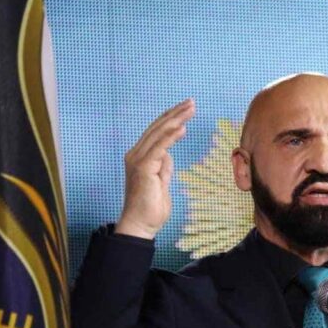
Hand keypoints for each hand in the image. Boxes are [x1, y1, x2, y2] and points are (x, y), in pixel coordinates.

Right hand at [115, 98, 195, 238]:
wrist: (140, 225)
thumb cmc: (150, 209)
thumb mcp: (162, 183)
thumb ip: (163, 167)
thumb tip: (168, 155)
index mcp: (140, 157)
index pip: (156, 132)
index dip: (171, 118)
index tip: (186, 109)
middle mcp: (136, 155)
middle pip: (157, 128)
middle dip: (175, 113)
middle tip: (191, 102)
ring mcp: (138, 160)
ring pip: (158, 133)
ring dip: (175, 119)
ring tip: (190, 109)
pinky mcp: (143, 168)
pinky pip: (158, 147)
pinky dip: (170, 136)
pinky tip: (182, 128)